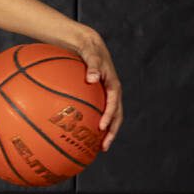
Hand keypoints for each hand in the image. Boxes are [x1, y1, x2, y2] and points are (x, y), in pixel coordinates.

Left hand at [75, 30, 123, 150]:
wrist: (89, 45)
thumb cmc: (89, 50)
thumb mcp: (91, 54)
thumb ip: (92, 65)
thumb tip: (91, 77)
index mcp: (113, 85)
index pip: (114, 104)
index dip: (109, 116)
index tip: (101, 127)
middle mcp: (112, 93)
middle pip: (115, 117)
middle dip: (111, 133)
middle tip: (103, 147)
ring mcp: (105, 97)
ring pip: (107, 118)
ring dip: (103, 133)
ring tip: (95, 148)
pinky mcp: (97, 98)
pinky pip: (94, 113)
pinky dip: (90, 123)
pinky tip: (78, 134)